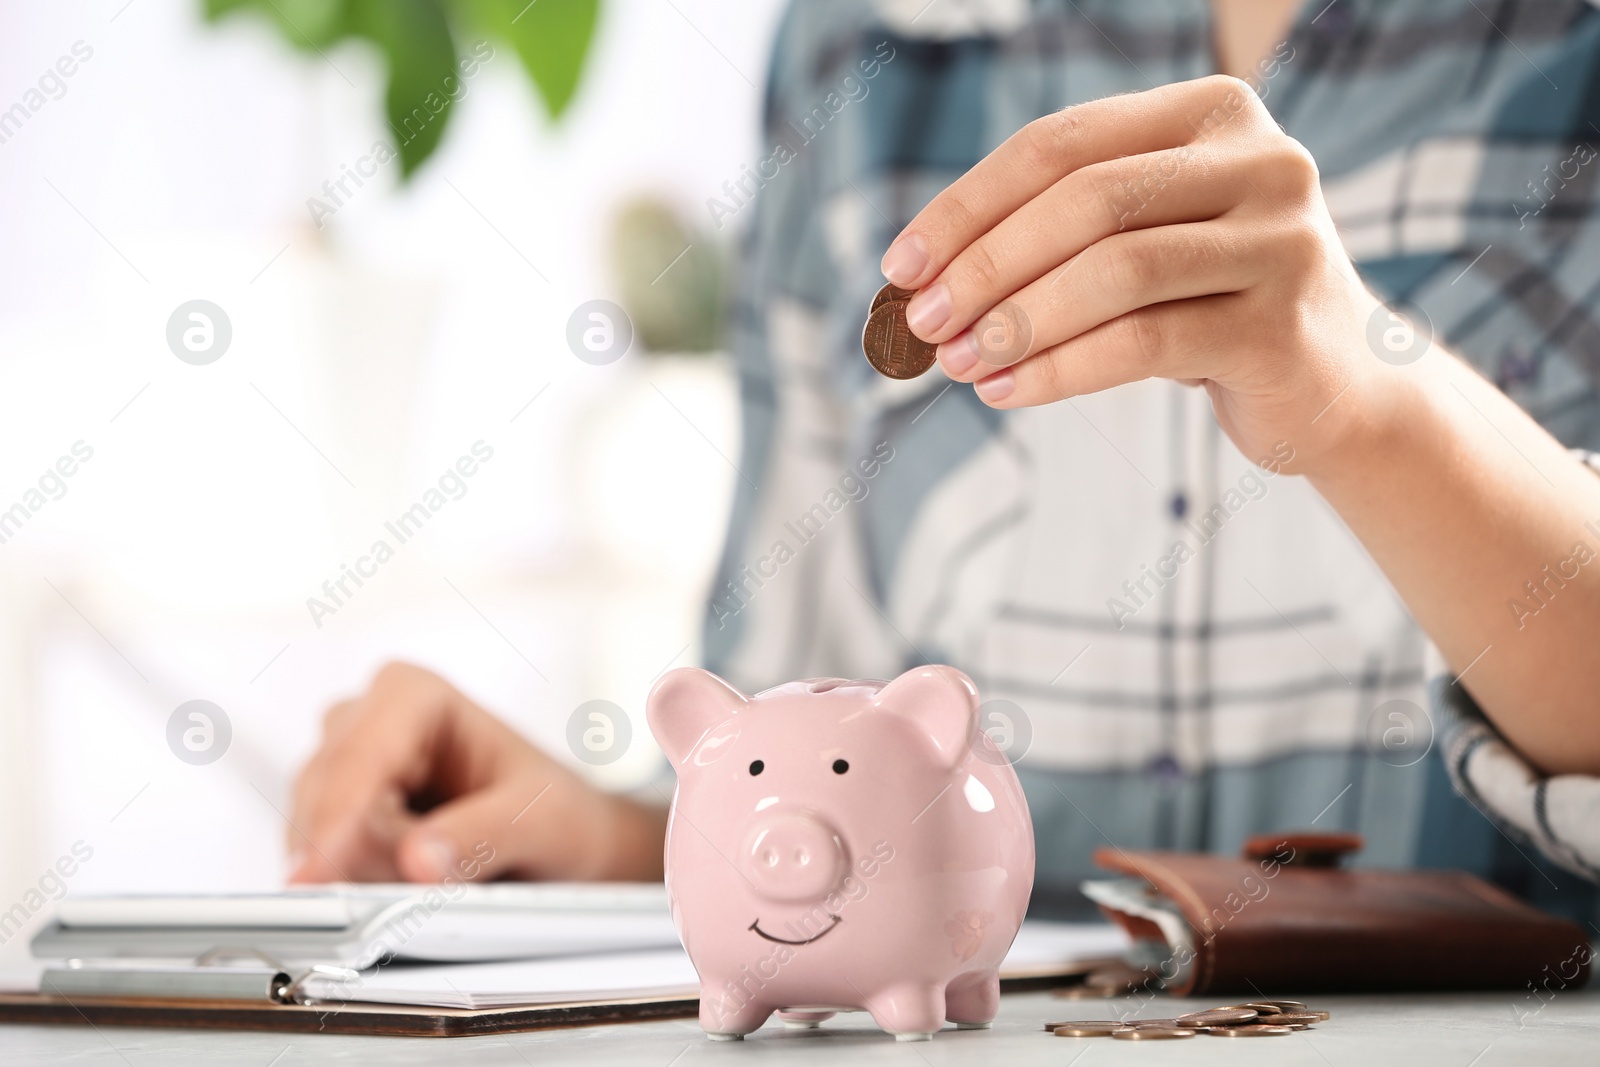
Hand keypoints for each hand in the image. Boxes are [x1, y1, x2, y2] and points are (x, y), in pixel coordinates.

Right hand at [288, 661, 665, 883]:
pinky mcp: (338, 810)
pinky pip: (318, 854)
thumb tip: (418, 861)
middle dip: (359, 856)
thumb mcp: (542, 824)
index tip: (314, 878)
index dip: (333, 824)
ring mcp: (348, 765)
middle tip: (421, 891)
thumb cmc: (559, 814)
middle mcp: (370, 719)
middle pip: (324, 798)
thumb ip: (482, 838)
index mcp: (415, 696)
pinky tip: (405, 886)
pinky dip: (353, 880)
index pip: (356, 761)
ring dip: (359, 872)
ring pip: (312, 830)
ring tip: (435, 879)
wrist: (569, 838)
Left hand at [883, 75, 1390, 475]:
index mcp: (1212, 113)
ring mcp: (1282, 239)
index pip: (1063, 143)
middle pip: (1086, 200)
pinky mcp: (1281, 325)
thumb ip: (1056, 235)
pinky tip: (1007, 393)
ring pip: (1115, 272)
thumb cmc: (1209, 303)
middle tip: (921, 322)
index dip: (969, 203)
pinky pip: (1145, 342)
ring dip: (1017, 321)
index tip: (900, 264)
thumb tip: (919, 277)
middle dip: (985, 264)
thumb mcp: (1140, 244)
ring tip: (957, 363)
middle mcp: (1260, 158)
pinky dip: (1060, 369)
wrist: (1337, 383)